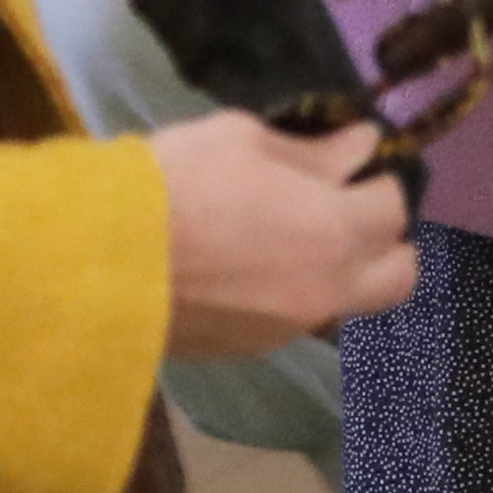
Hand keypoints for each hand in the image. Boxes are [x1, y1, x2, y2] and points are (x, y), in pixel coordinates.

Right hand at [156, 119, 418, 351]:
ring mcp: (291, 328)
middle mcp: (329, 289)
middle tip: (344, 211)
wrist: (95, 264)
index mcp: (337, 231)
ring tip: (287, 239)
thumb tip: (362, 147)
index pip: (394, 208)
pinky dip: (290, 294)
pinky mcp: (249, 350)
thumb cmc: (174, 183)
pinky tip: (245, 269)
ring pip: (346, 302)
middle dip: (384, 241)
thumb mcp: (242, 141)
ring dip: (338, 272)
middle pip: (398, 275)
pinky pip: (295, 320)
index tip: (351, 166)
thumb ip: (313, 152)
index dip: (377, 182)